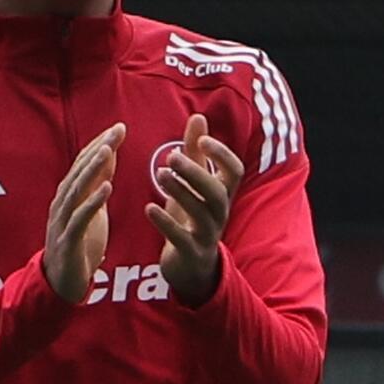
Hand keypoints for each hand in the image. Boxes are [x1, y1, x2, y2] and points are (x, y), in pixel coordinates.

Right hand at [44, 123, 124, 303]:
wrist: (61, 284)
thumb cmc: (79, 245)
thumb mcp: (92, 210)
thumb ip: (97, 184)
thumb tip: (108, 156)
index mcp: (69, 196)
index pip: (84, 163)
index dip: (100, 144)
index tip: (119, 127)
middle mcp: (63, 203)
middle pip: (80, 170)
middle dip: (98, 149)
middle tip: (116, 131)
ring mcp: (63, 221)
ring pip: (76, 189)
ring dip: (92, 169)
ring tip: (108, 150)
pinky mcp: (68, 240)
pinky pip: (80, 218)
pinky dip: (93, 201)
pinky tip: (106, 188)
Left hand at [148, 113, 244, 305]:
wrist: (192, 267)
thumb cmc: (192, 218)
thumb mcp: (195, 185)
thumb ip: (196, 152)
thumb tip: (198, 116)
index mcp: (223, 194)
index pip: (235, 171)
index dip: (221, 155)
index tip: (202, 140)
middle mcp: (219, 213)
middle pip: (217, 191)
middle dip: (196, 172)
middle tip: (171, 155)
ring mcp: (207, 234)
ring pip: (200, 212)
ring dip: (180, 191)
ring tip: (160, 175)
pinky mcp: (190, 252)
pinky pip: (181, 237)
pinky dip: (165, 222)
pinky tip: (149, 208)